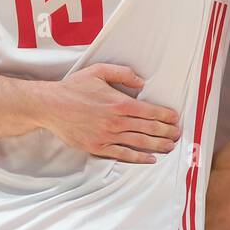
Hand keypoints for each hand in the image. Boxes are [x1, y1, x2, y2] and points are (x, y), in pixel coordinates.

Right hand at [40, 63, 178, 163]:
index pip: (149, 111)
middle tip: (178, 134)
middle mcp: (116, 121)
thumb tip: (141, 83)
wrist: (50, 106)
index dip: (165, 116)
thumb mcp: (98, 71)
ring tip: (170, 146)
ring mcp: (107, 136)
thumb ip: (122, 74)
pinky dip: (138, 158)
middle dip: (166, 131)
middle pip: (148, 128)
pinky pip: (123, 154)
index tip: (175, 118)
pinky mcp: (98, 147)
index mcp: (118, 103)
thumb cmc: (74, 88)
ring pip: (139, 142)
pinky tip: (150, 158)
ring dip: (158, 145)